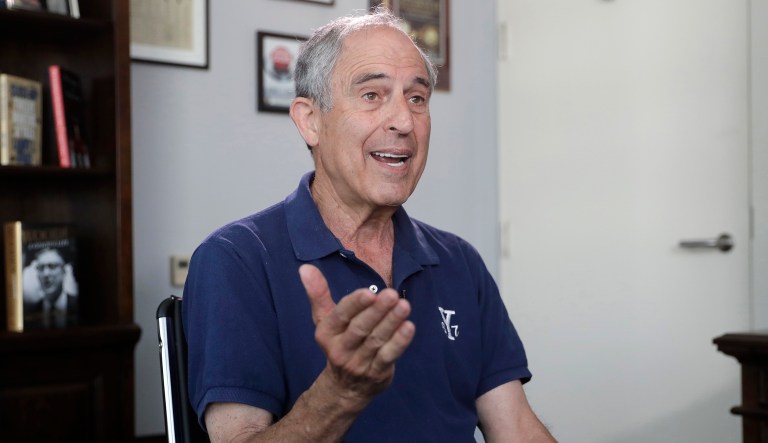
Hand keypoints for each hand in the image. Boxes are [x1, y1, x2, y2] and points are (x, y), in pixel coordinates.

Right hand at [299, 264, 414, 403]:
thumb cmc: (338, 342)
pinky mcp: (377, 373)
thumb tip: (305, 268)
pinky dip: (399, 342)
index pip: (341, 316)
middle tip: (392, 294)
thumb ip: (318, 294)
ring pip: (376, 341)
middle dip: (377, 311)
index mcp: (327, 333)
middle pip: (360, 328)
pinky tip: (409, 327)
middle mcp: (341, 349)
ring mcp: (359, 363)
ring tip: (404, 305)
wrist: (344, 389)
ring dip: (391, 322)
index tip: (369, 292)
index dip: (355, 304)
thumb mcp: (324, 320)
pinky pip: (388, 356)